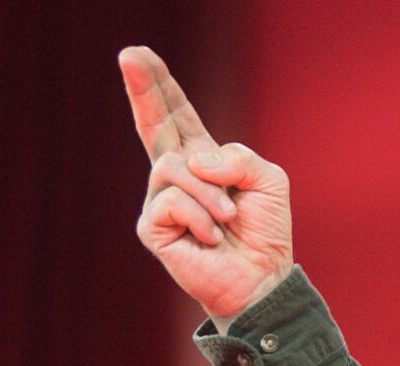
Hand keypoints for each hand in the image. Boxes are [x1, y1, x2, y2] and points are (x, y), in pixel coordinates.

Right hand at [120, 46, 293, 326]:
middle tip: (130, 53)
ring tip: (229, 220)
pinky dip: (201, 218)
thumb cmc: (265, 232)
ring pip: (174, 169)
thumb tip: (195, 162)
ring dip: (212, 196)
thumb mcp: (269, 182)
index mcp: (203, 160)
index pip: (178, 116)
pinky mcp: (152, 226)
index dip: (161, 87)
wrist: (262, 278)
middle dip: (143, 89)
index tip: (139, 56)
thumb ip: (240, 158)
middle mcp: (177, 176)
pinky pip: (172, 201)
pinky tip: (211, 239)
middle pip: (153, 125)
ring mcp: (161, 200)